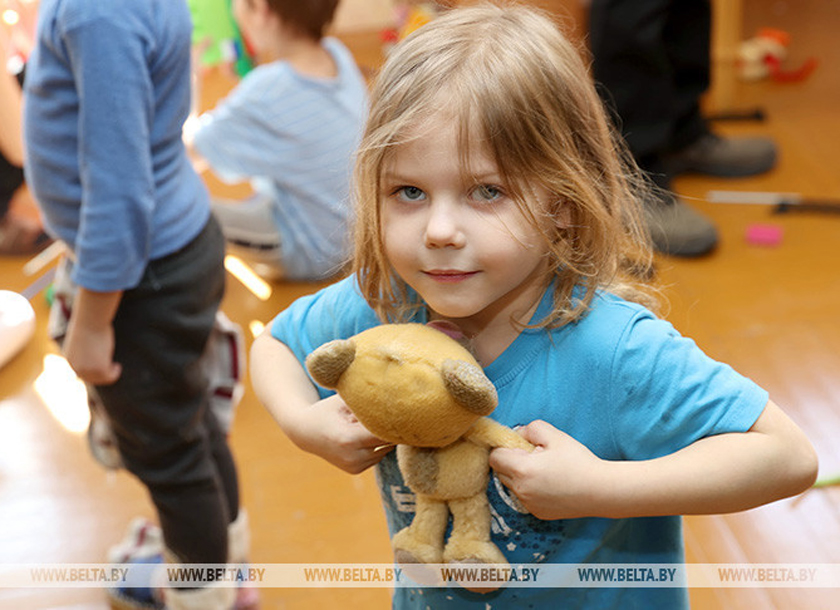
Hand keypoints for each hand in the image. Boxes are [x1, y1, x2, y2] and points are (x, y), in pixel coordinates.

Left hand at [63, 315, 121, 385]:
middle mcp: (76, 367)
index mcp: (70, 359)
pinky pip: (109, 376)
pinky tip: (118, 366)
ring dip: (109, 375)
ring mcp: (87, 370)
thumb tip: (93, 351)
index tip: (104, 367)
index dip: (93, 372)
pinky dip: (115, 373)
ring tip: (116, 367)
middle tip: (112, 368)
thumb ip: (85, 347)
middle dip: (102, 375)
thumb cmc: (88, 324)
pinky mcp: (99, 369)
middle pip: (90, 378)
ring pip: (100, 378)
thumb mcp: (83, 338)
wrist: (90, 321)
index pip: (81, 372)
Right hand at [292, 394, 393, 474]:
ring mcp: (354, 466)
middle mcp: (353, 456)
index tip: (402, 413)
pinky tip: (365, 435)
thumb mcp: (344, 401)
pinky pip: (377, 457)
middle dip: (393, 430)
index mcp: (349, 438)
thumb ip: (366, 401)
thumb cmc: (327, 411)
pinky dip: (376, 446)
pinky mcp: (355, 470)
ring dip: (384, 438)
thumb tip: (391, 399)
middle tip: (398, 416)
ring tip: (373, 424)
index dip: (395, 423)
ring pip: (384, 450)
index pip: (384, 433)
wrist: (305, 432)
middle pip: (387, 443)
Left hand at [489, 420, 604, 519]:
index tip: (519, 445)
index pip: (494, 457)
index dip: (504, 447)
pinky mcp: (538, 513)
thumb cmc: (578, 461)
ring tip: (545, 470)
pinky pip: (525, 497)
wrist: (601, 491)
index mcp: (522, 470)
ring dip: (520, 476)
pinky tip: (551, 484)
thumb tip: (517, 434)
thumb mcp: (554, 435)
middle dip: (510, 461)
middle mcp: (521, 490)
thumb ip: (529, 429)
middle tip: (533, 456)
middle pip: (500, 472)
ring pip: (512, 485)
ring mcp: (529, 504)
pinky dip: (531, 489)